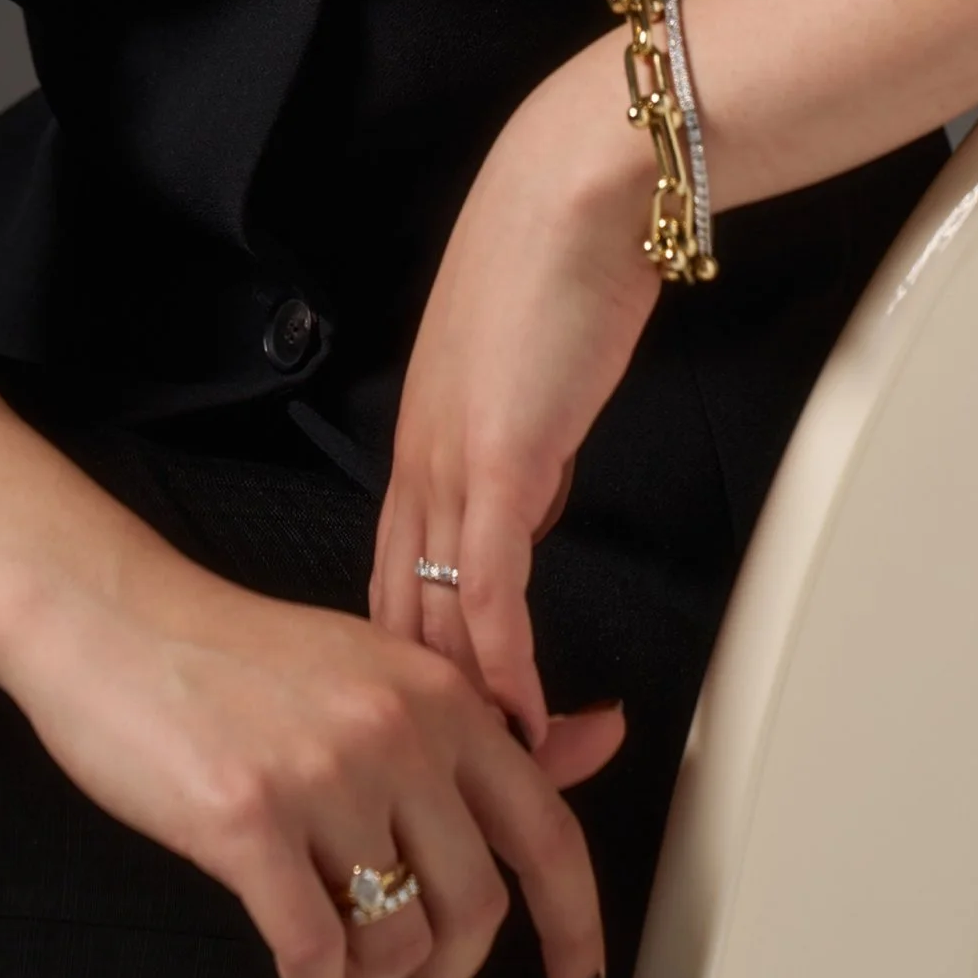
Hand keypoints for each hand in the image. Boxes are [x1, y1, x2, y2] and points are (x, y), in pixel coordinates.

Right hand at [10, 563, 623, 977]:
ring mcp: (324, 775)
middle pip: (477, 908)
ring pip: (399, 940)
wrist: (113, 623)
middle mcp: (396, 731)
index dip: (576, 925)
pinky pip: (315, 954)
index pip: (546, 832)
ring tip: (338, 958)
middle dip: (446, 971)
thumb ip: (483, 725)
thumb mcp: (376, 669)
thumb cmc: (238, 658)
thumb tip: (606, 737)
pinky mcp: (248, 820)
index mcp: (439, 696)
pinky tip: (294, 960)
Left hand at [371, 32, 663, 741]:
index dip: (427, 671)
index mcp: (422, 449)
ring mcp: (451, 466)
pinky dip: (504, 666)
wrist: (575, 191)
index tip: (463, 729)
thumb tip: (529, 514)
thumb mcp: (530, 389)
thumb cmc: (558, 267)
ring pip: (438, 621)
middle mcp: (419, 466)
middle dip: (438, 718)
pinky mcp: (499, 460)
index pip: (403, 589)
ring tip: (508, 781)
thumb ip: (520, 458)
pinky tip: (525, 719)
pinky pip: (491, 589)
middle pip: (403, 624)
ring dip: (473, 711)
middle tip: (478, 787)